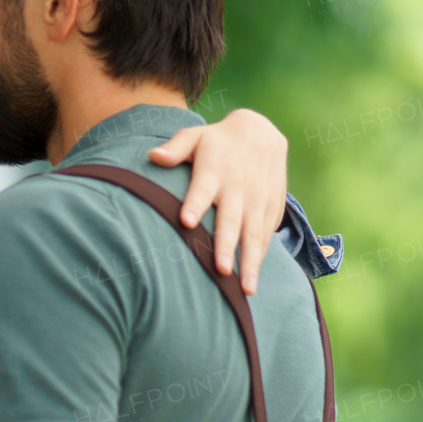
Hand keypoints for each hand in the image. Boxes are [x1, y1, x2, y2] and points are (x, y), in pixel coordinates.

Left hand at [149, 108, 286, 293]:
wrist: (262, 133)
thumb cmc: (217, 140)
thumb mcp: (195, 136)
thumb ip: (175, 148)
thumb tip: (153, 156)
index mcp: (214, 168)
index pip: (202, 188)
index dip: (195, 203)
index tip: (186, 222)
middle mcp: (237, 186)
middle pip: (230, 219)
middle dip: (226, 245)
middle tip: (220, 270)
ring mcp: (256, 199)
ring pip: (253, 233)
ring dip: (249, 261)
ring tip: (244, 288)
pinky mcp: (270, 208)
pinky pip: (265, 236)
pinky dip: (260, 257)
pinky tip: (253, 279)